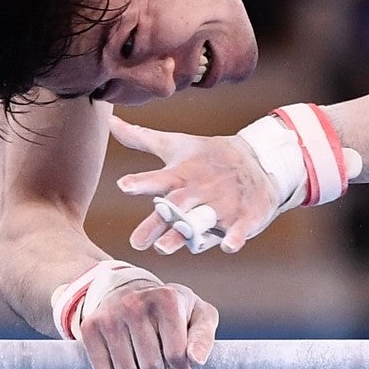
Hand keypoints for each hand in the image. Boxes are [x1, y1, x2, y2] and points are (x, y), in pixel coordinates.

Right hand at [79, 280, 217, 368]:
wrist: (129, 292)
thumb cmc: (171, 310)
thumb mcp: (198, 315)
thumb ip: (203, 337)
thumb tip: (196, 360)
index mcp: (166, 299)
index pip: (176, 355)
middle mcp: (135, 304)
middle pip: (151, 368)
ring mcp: (110, 315)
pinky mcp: (91, 327)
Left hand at [109, 114, 283, 253]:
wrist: (259, 160)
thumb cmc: (207, 156)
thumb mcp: (175, 145)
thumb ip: (141, 139)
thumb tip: (109, 121)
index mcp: (181, 174)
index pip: (158, 179)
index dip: (141, 182)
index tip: (124, 185)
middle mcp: (199, 190)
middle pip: (176, 207)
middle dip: (157, 222)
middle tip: (137, 241)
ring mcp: (223, 204)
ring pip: (202, 222)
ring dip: (184, 234)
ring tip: (164, 247)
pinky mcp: (244, 217)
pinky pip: (239, 229)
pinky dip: (235, 237)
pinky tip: (229, 245)